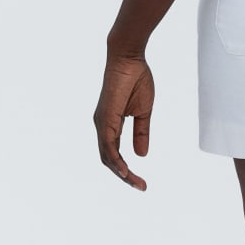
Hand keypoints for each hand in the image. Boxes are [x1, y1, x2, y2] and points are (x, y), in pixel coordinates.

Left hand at [94, 54, 154, 190]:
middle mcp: (102, 126)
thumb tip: (141, 155)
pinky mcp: (104, 119)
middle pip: (109, 159)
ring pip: (107, 156)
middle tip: (141, 186)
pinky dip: (115, 160)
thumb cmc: (136, 79)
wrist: (129, 58)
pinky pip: (107, 146)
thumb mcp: (143, 110)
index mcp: (110, 124)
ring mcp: (101, 123)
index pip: (115, 153)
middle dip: (124, 176)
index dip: (126, 168)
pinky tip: (125, 170)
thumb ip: (141, 132)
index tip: (142, 181)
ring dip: (121, 172)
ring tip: (136, 183)